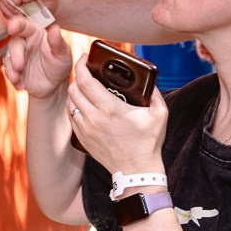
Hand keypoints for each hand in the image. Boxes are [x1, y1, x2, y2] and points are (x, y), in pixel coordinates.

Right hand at [0, 0, 60, 23]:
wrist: (50, 9)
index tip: (17, 2)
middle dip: (10, 3)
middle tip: (20, 12)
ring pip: (1, 2)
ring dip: (10, 11)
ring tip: (22, 15)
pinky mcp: (8, 5)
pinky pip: (3, 11)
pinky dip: (10, 15)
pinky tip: (20, 17)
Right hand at [0, 10, 72, 97]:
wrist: (55, 86)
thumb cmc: (60, 64)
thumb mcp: (63, 54)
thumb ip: (58, 42)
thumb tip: (55, 29)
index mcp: (36, 34)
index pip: (24, 25)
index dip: (16, 24)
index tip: (11, 27)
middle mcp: (25, 42)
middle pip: (13, 43)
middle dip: (15, 55)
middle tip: (19, 66)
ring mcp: (17, 56)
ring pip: (8, 57)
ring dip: (11, 68)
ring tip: (17, 78)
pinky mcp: (14, 69)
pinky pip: (8, 71)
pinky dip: (13, 78)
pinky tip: (21, 84)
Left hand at [66, 56, 167, 177]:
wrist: (137, 172)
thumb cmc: (148, 143)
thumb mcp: (159, 114)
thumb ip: (154, 93)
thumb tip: (149, 79)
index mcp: (110, 109)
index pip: (86, 81)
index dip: (82, 66)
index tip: (84, 58)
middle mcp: (94, 118)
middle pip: (74, 89)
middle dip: (78, 76)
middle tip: (87, 71)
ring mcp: (86, 129)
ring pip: (70, 102)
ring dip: (75, 91)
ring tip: (85, 86)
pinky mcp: (82, 138)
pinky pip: (71, 115)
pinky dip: (74, 105)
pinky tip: (83, 103)